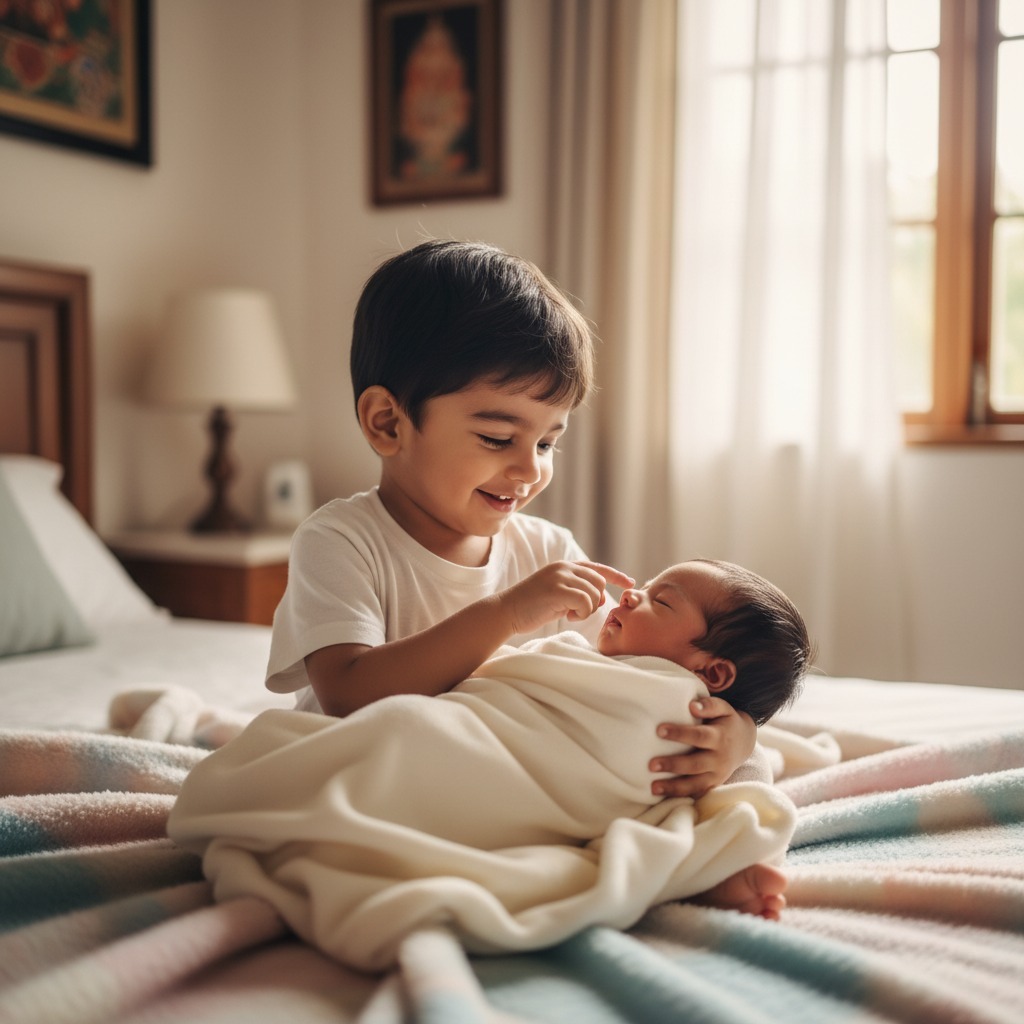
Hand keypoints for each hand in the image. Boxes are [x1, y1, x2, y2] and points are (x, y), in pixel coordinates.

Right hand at [503, 560, 633, 635]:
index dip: (615, 575)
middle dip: (596, 600)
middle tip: (580, 612)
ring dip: (588, 609)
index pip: (596, 567)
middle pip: (598, 582)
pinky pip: (585, 602)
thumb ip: (576, 590)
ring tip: (571, 614)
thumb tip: (600, 596)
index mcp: (564, 566)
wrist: (506, 611)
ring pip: (593, 593)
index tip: (630, 583)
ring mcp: (560, 577)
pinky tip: (568, 617)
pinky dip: (582, 613)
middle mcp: (564, 567)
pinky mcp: (557, 590)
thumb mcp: (557, 593)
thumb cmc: (532, 607)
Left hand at [649, 697, 756, 799]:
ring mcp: (717, 775)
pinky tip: (662, 796)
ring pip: (695, 784)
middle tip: (651, 765)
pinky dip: (680, 796)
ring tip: (653, 787)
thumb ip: (709, 705)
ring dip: (674, 787)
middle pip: (695, 764)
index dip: (680, 734)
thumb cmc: (726, 721)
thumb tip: (692, 706)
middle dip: (673, 765)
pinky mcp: (713, 785)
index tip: (659, 730)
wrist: (744, 742)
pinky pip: (697, 793)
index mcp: (720, 738)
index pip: (699, 736)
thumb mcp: (723, 708)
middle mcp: (719, 759)